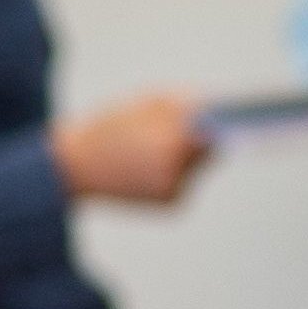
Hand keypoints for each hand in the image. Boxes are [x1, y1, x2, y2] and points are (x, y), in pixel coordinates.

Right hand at [53, 91, 213, 205]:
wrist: (71, 170)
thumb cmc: (107, 130)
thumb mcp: (144, 103)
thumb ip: (182, 103)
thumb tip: (213, 104)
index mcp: (171, 144)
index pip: (215, 132)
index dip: (222, 122)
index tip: (236, 114)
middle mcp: (178, 172)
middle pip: (210, 150)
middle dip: (202, 136)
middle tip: (198, 123)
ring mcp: (176, 191)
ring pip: (199, 165)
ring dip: (189, 152)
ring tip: (160, 144)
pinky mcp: (172, 205)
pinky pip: (188, 180)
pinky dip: (179, 169)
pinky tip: (152, 163)